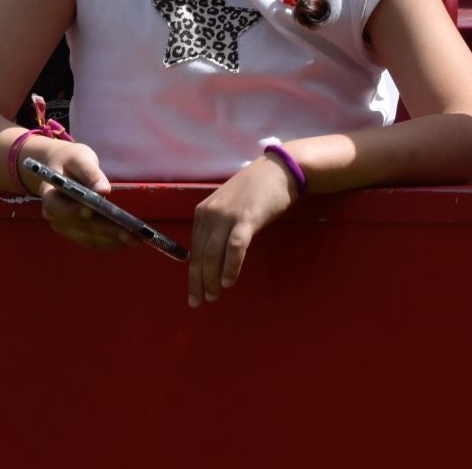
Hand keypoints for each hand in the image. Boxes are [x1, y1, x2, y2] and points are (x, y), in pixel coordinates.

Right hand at [32, 140, 137, 251]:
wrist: (60, 168)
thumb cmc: (70, 160)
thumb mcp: (80, 159)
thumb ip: (90, 173)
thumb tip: (104, 191)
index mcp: (50, 196)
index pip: (58, 207)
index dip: (73, 211)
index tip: (90, 211)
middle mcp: (55, 216)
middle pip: (79, 226)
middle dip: (105, 230)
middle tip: (129, 233)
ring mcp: (64, 226)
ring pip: (88, 237)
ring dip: (111, 240)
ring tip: (135, 240)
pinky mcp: (75, 232)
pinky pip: (92, 240)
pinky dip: (109, 242)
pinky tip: (126, 240)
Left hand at [187, 156, 298, 308]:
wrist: (278, 170)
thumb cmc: (256, 190)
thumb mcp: (229, 207)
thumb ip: (219, 227)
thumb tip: (213, 256)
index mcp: (203, 212)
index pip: (194, 249)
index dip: (193, 273)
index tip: (195, 292)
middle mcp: (210, 214)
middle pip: (200, 255)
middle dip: (199, 282)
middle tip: (200, 302)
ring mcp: (227, 216)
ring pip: (213, 254)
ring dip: (212, 279)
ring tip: (214, 296)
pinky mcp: (246, 219)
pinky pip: (234, 247)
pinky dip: (230, 266)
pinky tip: (228, 281)